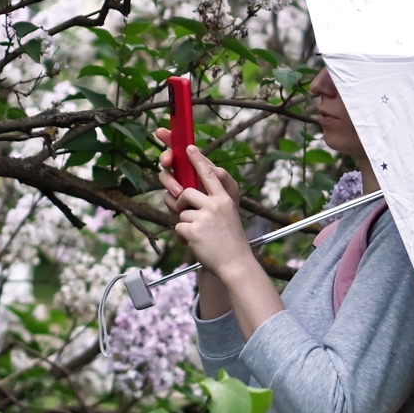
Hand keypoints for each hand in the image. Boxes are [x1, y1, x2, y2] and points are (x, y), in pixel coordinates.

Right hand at [153, 126, 241, 212]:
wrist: (221, 231)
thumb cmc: (227, 207)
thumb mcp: (229, 190)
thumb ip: (222, 177)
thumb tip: (208, 167)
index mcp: (198, 166)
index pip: (182, 148)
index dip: (170, 138)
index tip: (160, 132)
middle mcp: (185, 174)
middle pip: (169, 159)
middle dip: (166, 157)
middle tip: (168, 162)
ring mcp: (178, 188)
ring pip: (165, 177)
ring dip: (170, 182)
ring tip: (179, 192)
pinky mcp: (174, 203)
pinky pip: (167, 197)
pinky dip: (172, 201)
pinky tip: (180, 208)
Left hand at [158, 143, 259, 279]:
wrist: (235, 264)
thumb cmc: (229, 241)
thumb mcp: (227, 216)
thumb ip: (212, 202)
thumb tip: (186, 193)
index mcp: (225, 199)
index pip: (210, 174)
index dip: (198, 160)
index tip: (189, 148)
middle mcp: (216, 205)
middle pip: (186, 192)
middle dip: (181, 201)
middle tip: (187, 211)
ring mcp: (204, 217)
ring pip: (181, 211)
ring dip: (186, 223)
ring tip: (200, 236)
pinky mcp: (193, 230)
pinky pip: (178, 226)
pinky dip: (182, 237)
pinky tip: (195, 244)